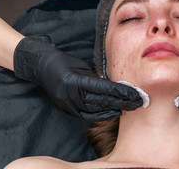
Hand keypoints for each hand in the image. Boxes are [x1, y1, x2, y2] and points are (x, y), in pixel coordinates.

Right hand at [13, 36, 142, 120]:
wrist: (41, 67)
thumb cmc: (64, 62)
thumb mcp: (83, 67)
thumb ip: (96, 78)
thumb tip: (114, 88)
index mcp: (76, 80)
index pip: (104, 88)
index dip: (121, 92)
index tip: (135, 94)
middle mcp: (71, 94)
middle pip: (102, 101)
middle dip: (121, 102)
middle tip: (137, 102)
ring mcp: (67, 103)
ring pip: (94, 111)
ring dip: (113, 110)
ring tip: (128, 108)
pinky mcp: (65, 109)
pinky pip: (85, 115)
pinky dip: (99, 114)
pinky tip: (111, 112)